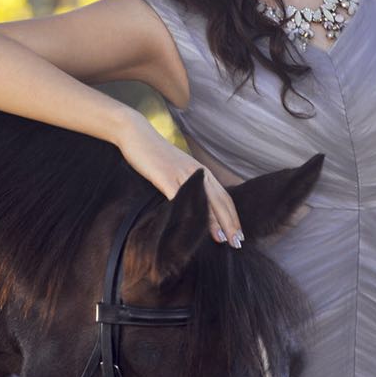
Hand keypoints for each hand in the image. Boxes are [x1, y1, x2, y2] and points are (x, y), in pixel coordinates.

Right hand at [114, 110, 243, 246]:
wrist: (137, 134)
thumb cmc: (155, 154)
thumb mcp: (178, 169)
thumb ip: (189, 184)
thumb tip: (196, 206)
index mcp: (201, 172)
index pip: (224, 196)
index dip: (232, 216)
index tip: (238, 234)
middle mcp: (196, 173)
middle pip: (219, 201)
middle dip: (230, 223)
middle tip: (237, 242)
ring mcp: (182, 174)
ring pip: (204, 201)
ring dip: (214, 221)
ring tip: (222, 239)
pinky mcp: (165, 176)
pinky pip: (180, 197)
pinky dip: (188, 213)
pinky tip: (191, 227)